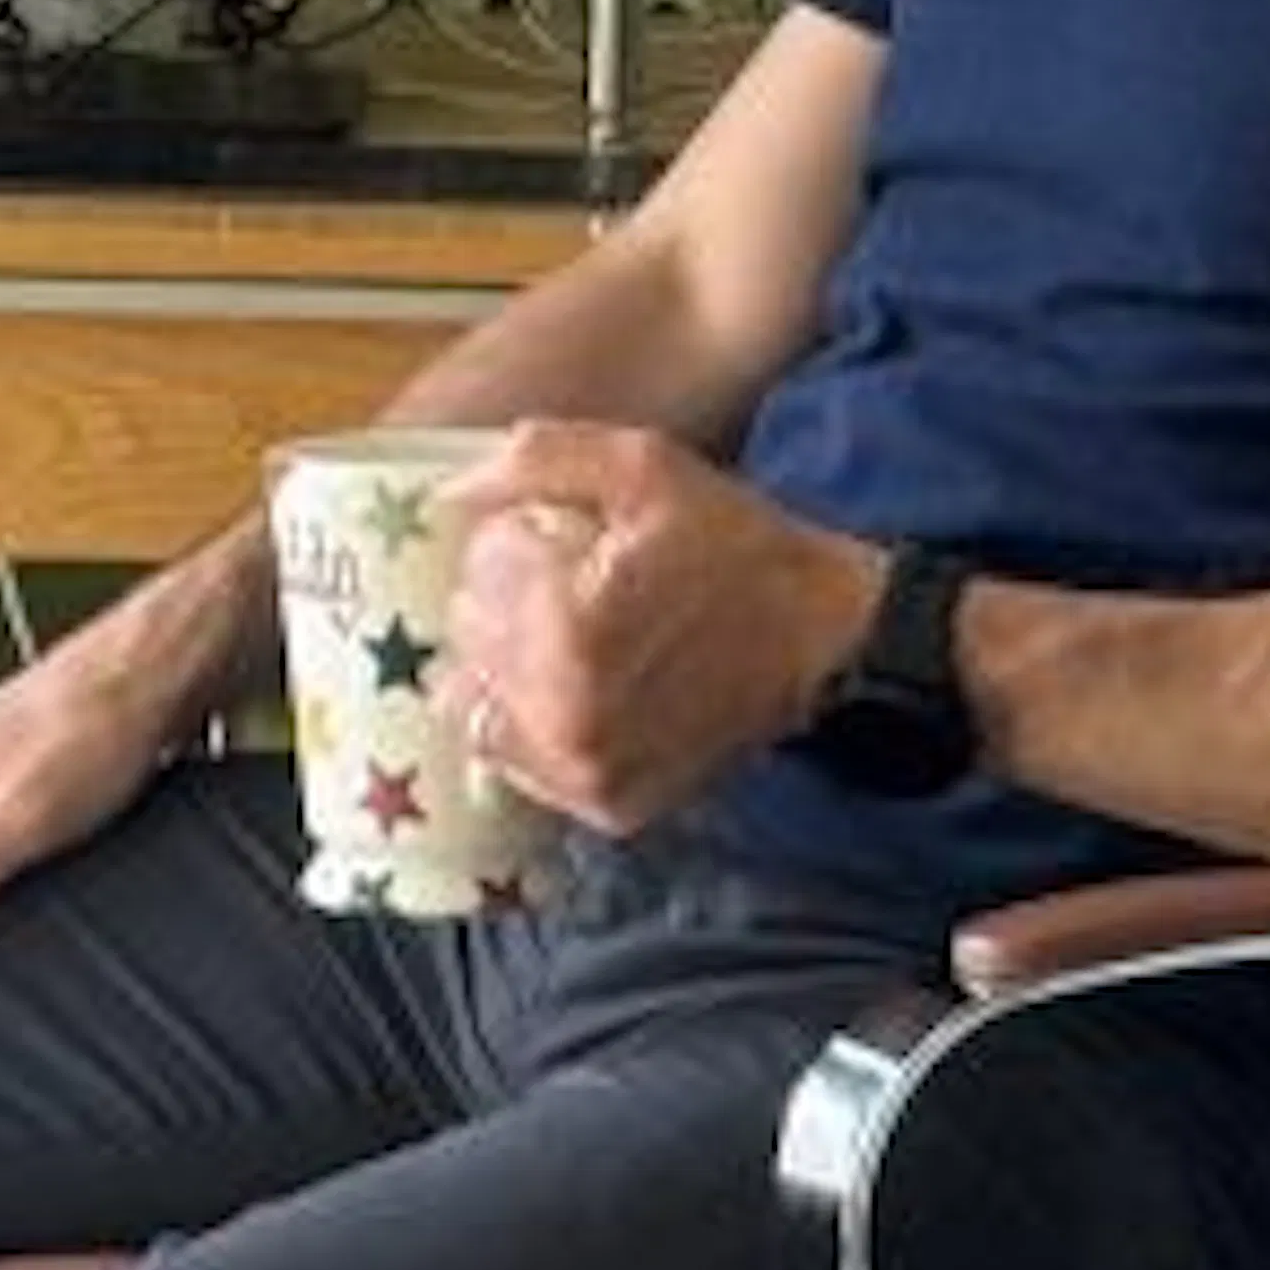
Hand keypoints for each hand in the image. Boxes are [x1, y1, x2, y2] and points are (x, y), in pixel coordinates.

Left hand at [437, 419, 875, 834]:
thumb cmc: (731, 544)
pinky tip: (578, 683)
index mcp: (568, 633)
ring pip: (482, 707)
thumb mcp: (642, 467)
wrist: (822, 636)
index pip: (475, 577)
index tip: (556, 534)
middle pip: (470, 642)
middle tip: (563, 578)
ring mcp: (584, 774)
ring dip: (508, 663)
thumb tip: (447, 492)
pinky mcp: (607, 807)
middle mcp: (564, 719)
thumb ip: (536, 462)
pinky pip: (522, 760)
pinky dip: (532, 720)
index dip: (512, 541)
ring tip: (569, 630)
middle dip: (504, 600)